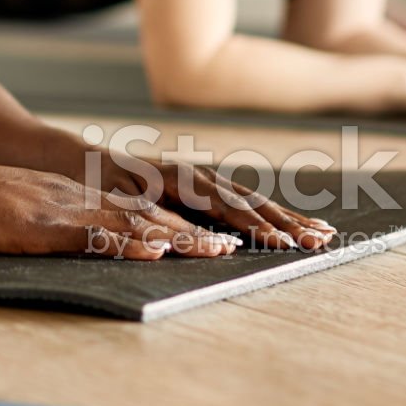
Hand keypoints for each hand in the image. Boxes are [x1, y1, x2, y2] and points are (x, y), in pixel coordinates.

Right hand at [0, 158, 247, 259]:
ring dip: (183, 236)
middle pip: (169, 207)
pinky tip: (152, 252)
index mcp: (96, 191)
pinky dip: (124, 244)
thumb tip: (119, 241)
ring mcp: (70, 207)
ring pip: (138, 220)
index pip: (171, 201)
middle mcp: (92, 194)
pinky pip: (90, 235)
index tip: (261, 230)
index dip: (217, 214)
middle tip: (262, 239)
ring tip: (225, 250)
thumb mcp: (43, 208)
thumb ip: (82, 222)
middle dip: (221, 224)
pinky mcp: (43, 225)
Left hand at [97, 157, 336, 251]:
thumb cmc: (99, 185)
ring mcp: (204, 180)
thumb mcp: (122, 202)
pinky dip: (271, 214)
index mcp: (182, 178)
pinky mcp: (204, 189)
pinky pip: (243, 202)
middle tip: (321, 241)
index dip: (257, 226)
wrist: (83, 162)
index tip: (283, 244)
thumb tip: (197, 238)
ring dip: (287, 218)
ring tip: (322, 234)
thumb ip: (161, 219)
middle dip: (287, 222)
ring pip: (253, 200)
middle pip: (250, 201)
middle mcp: (199, 176)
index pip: (228, 206)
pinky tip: (294, 226)